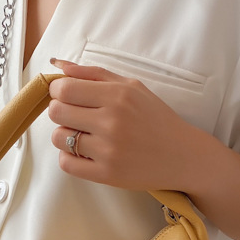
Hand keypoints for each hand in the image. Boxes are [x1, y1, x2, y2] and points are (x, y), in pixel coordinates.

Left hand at [48, 59, 202, 191]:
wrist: (182, 155)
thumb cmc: (156, 119)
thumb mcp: (132, 87)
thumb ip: (94, 74)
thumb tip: (59, 66)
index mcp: (118, 95)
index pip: (65, 89)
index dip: (58, 91)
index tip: (66, 96)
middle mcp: (112, 121)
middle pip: (56, 111)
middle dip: (60, 111)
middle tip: (75, 116)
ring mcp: (108, 150)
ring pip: (58, 138)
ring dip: (64, 135)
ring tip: (83, 136)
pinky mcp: (106, 174)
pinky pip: (66, 164)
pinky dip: (69, 157)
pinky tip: (84, 153)